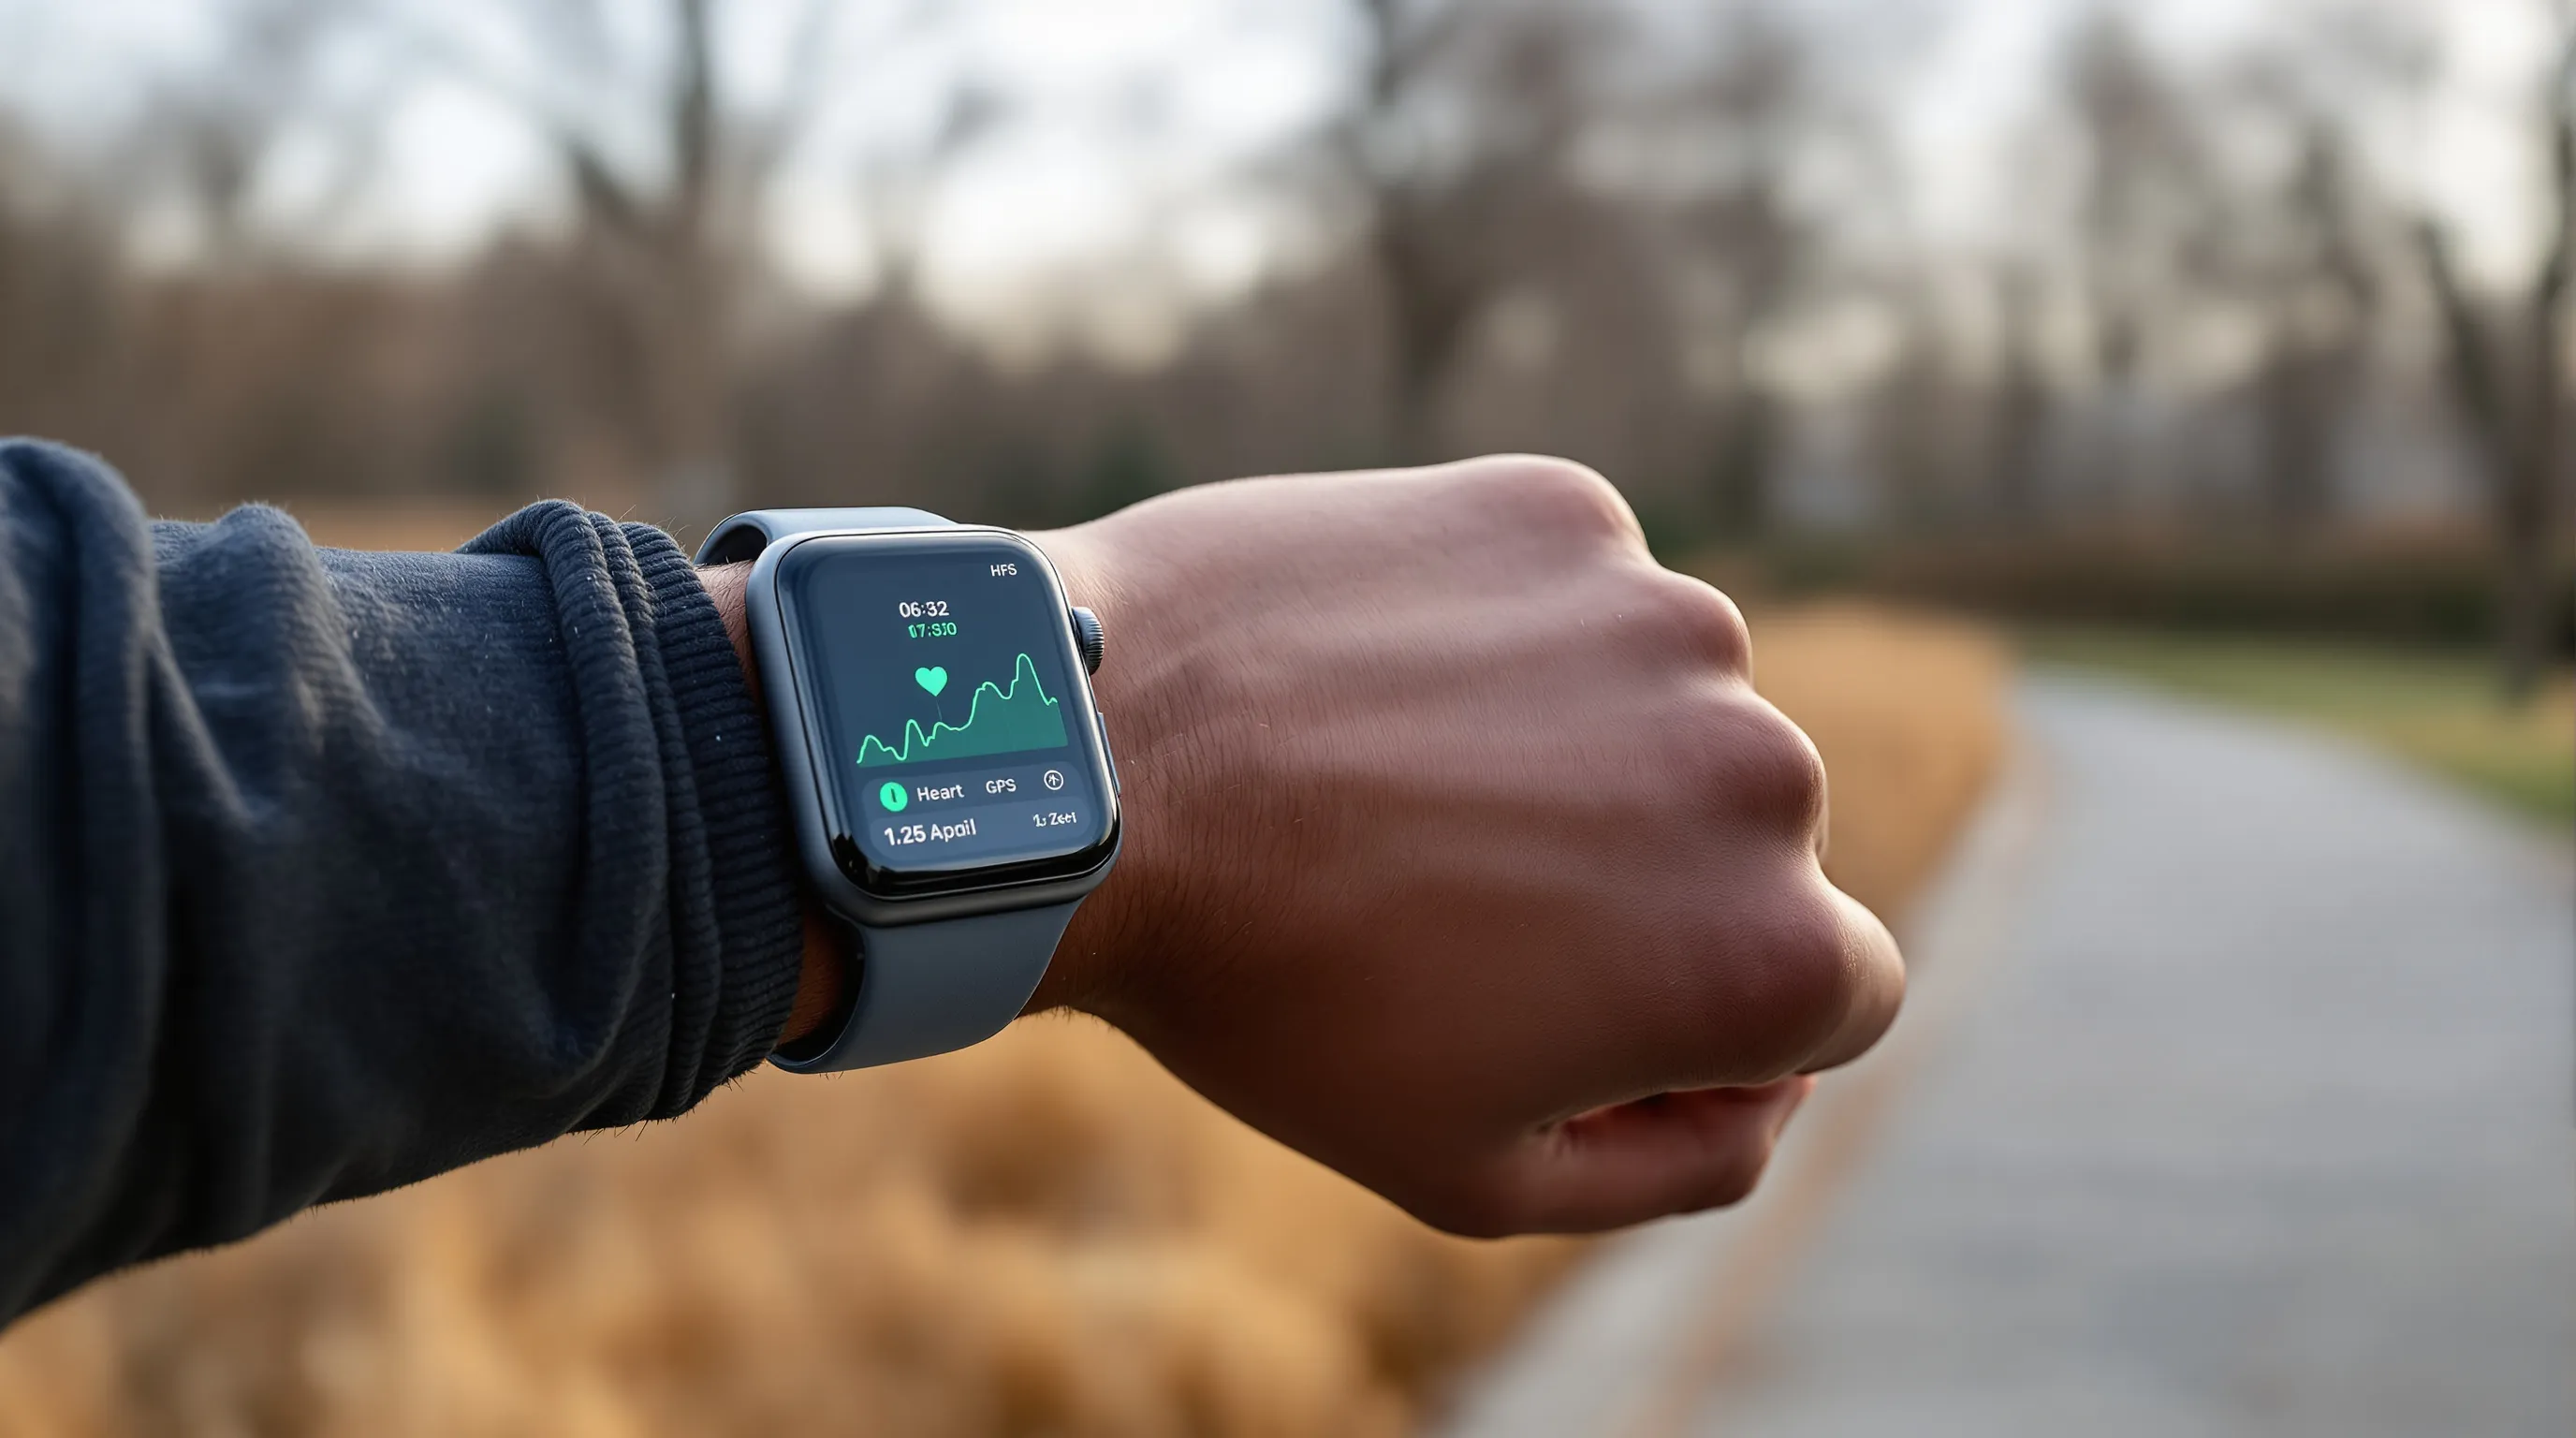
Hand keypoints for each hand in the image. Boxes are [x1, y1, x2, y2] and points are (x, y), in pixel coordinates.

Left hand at [1029, 457, 1901, 1235]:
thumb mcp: (1474, 1172)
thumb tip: (1779, 1085)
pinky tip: (1376, 680)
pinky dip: (1505, 634)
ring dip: (1577, 746)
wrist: (1092, 770)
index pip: (1835, 996)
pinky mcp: (1562, 510)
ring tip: (1395, 785)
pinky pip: (1575, 594)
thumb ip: (1680, 1161)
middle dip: (1639, 878)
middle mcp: (1761, 771)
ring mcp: (1664, 618)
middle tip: (1450, 897)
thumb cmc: (1271, 1000)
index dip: (1708, 1020)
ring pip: (1665, 704)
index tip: (1575, 1003)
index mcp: (1766, 956)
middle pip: (1751, 843)